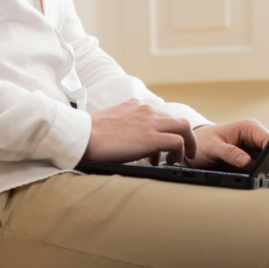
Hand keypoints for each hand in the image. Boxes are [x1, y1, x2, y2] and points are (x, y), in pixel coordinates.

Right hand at [82, 99, 196, 163]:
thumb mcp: (111, 122)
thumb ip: (125, 125)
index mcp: (135, 106)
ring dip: (186, 144)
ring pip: (184, 127)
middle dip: (184, 137)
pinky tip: (170, 161)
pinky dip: (180, 152)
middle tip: (180, 152)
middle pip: (177, 119)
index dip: (164, 132)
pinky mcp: (151, 137)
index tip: (159, 148)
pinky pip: (178, 142)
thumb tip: (130, 140)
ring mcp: (150, 123)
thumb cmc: (90, 134)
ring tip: (179, 158)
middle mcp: (146, 110)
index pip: (160, 115)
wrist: (83, 136)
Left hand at [179, 119, 268, 170]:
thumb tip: (245, 161)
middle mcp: (254, 136)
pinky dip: (258, 171)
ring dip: (264, 168)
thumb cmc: (201, 142)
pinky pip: (260, 166)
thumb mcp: (212, 147)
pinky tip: (250, 174)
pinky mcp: (252, 158)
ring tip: (251, 172)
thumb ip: (228, 153)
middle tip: (262, 172)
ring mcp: (254, 148)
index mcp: (249, 127)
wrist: (193, 146)